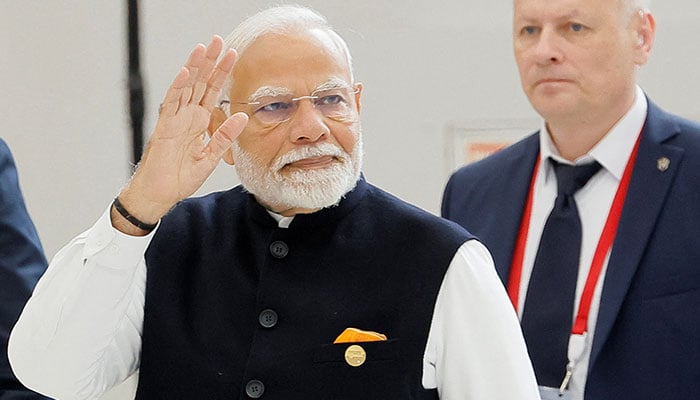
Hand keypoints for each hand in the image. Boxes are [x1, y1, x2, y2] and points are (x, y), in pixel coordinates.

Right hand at [115, 35, 247, 233]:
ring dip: (195, 67)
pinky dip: (178, 87)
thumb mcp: (211, 156)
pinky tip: (185, 72)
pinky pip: (171, 103)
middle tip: (219, 40)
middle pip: (200, 83)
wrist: (161, 194)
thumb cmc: (181, 177)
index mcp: (199, 122)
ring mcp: (174, 119)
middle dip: (210, 62)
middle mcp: (187, 116)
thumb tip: (243, 117)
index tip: (232, 54)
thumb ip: (225, 136)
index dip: (222, 73)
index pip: (212, 91)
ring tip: (204, 47)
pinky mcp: (164, 127)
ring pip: (186, 87)